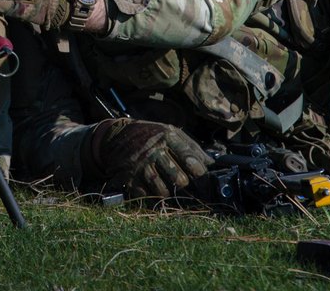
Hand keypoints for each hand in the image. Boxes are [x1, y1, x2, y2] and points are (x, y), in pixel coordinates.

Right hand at [90, 119, 211, 199]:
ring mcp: (141, 165)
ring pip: (162, 190)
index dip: (200, 173)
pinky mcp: (129, 177)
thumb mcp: (170, 132)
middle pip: (178, 178)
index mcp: (167, 137)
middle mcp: (154, 151)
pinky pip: (146, 195)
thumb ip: (191, 147)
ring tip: (168, 187)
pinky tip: (152, 191)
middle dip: (183, 183)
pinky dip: (151, 196)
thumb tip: (212, 164)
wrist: (118, 135)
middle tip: (183, 183)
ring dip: (168, 193)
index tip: (204, 180)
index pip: (189, 158)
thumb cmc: (150, 135)